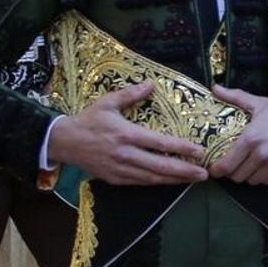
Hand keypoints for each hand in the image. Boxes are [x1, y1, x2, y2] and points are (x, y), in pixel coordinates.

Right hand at [47, 82, 206, 185]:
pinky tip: (171, 182)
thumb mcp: (107, 102)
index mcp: (126, 134)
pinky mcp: (114, 179)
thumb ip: (131, 94)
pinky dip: (157, 183)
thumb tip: (151, 83)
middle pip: (160, 166)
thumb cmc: (88, 120)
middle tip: (204, 174)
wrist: (63, 142)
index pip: (160, 144)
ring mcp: (120, 169)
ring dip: (175, 180)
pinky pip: (140, 183)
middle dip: (184, 171)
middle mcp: (125, 154)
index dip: (182, 149)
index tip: (200, 152)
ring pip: (152, 178)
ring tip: (193, 180)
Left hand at [209, 85, 267, 184]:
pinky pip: (266, 182)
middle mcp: (261, 155)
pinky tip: (262, 166)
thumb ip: (235, 97)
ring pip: (251, 181)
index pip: (226, 166)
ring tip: (247, 165)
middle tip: (231, 164)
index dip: (216, 170)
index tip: (214, 168)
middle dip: (231, 172)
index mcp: (250, 139)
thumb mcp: (259, 102)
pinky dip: (261, 177)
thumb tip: (215, 87)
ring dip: (247, 175)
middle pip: (237, 176)